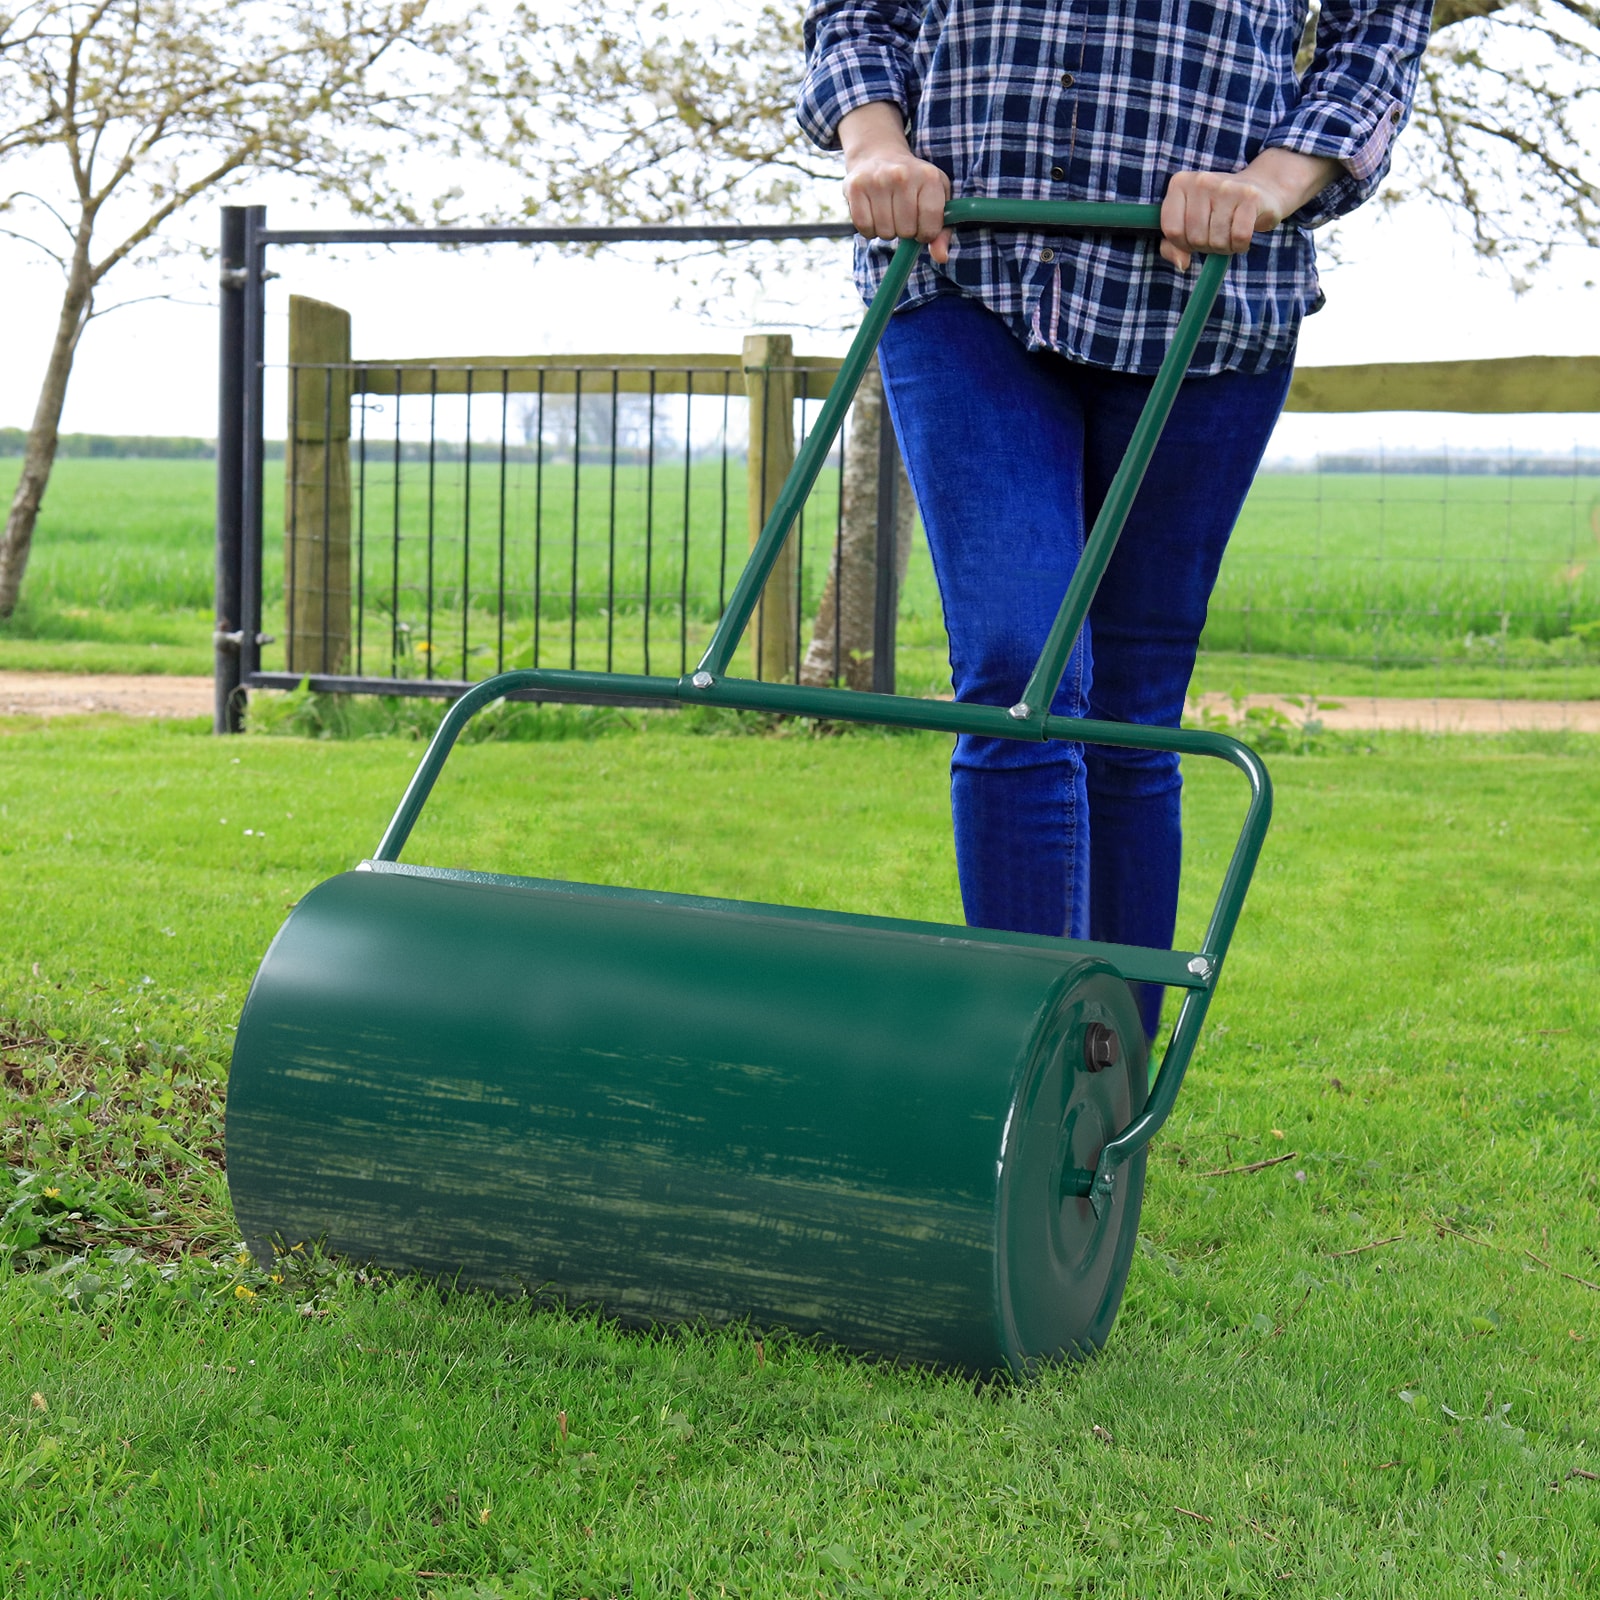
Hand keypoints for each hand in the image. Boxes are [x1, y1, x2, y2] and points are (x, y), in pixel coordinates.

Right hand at [838, 101, 952, 263]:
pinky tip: (873, 214)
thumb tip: (941, 257)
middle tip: (902, 215)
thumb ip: (942, 231)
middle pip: (906, 231)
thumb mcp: (936, 200)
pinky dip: (869, 230)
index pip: (930, 226)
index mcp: (929, 177)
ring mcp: (878, 179)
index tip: (922, 227)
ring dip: (887, 231)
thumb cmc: (914, 185)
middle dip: (905, 231)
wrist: (879, 155)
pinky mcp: (856, 186)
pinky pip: (864, 227)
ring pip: (885, 232)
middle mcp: (903, 175)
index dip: (925, 234)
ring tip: (888, 212)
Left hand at [1159, 148, 1340, 270]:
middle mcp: (1201, 180)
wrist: (1263, 189)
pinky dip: (1241, 245)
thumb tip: (1182, 264)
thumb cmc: (1219, 212)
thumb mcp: (1190, 225)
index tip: (1195, 237)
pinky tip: (1242, 237)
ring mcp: (1226, 186)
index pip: (1172, 230)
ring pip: (1216, 240)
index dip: (1183, 245)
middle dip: (1206, 247)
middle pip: (1194, 238)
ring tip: (1230, 234)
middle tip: (1218, 235)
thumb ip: (1173, 247)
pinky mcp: (1250, 196)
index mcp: (1180, 183)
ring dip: (1225, 247)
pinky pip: (1239, 237)